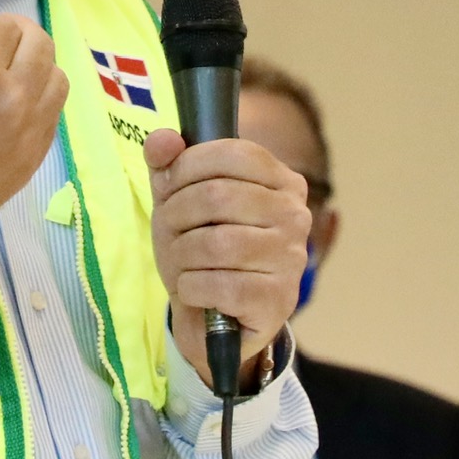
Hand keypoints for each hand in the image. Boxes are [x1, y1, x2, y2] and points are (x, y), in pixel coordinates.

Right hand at [0, 0, 67, 272]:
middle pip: (40, 44)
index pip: (5, 24)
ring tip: (1, 79)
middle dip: (15, 38)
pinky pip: (54, 116)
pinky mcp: (32, 162)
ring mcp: (27, 135)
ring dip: (34, 67)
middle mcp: (12, 100)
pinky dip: (38, 103)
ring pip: (57, 78)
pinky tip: (6, 111)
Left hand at [147, 128, 310, 389]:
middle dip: (176, 215)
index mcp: (282, 181)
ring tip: (180, 263)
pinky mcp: (277, 300)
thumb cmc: (201, 250)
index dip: (188, 166)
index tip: (169, 187)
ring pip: (216, 243)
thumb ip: (168, 164)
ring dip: (180, 254)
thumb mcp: (180, 200)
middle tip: (167, 232)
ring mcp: (291, 259)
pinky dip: (191, 288)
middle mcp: (295, 216)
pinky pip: (219, 285)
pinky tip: (193, 290)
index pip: (233, 153)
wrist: (216, 318)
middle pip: (218, 196)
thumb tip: (163, 140)